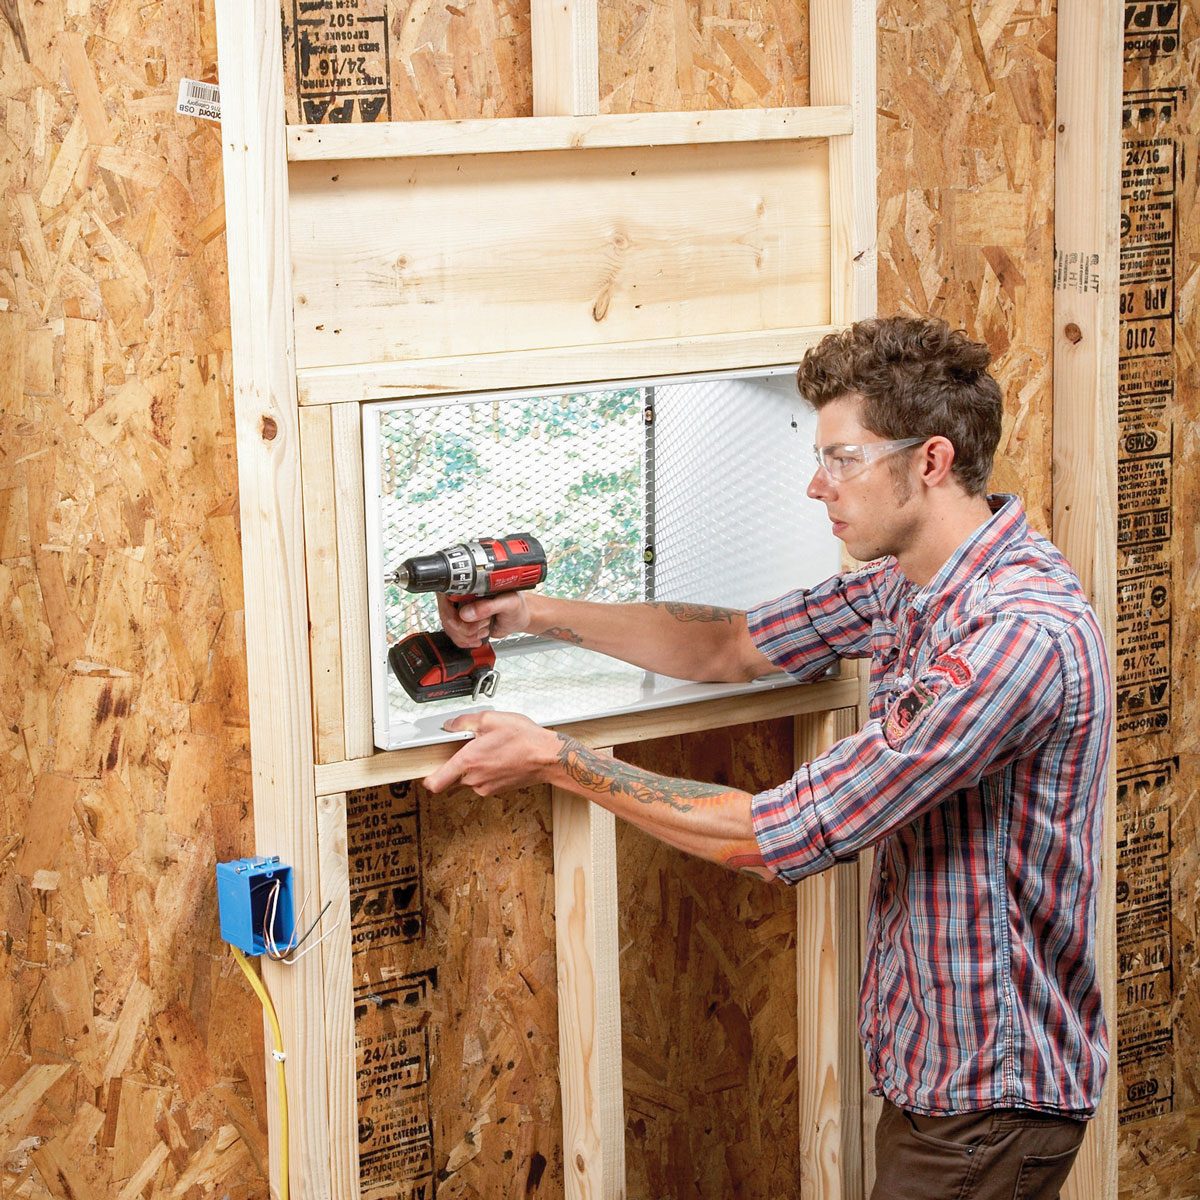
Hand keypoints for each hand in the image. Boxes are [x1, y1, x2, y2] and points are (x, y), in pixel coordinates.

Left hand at [423, 711, 561, 796]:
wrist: (548, 757)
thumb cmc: (524, 739)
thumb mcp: (490, 719)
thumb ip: (464, 721)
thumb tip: (450, 725)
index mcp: (468, 762)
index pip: (435, 783)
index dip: (428, 778)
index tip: (428, 769)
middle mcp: (474, 779)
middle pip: (453, 777)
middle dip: (458, 763)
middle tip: (471, 747)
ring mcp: (486, 787)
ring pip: (469, 779)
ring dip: (475, 766)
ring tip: (491, 749)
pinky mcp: (498, 790)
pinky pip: (484, 781)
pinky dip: (488, 770)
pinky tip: (500, 756)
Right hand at [437, 591, 530, 646]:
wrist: (520, 618)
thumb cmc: (517, 606)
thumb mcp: (508, 603)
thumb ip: (489, 606)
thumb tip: (466, 613)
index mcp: (471, 585)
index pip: (447, 598)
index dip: (453, 613)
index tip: (468, 619)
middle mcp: (463, 597)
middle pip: (447, 616)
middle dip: (464, 628)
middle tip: (483, 624)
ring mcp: (461, 611)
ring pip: (450, 629)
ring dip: (467, 635)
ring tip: (484, 628)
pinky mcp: (464, 623)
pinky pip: (455, 636)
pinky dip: (466, 641)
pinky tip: (479, 637)